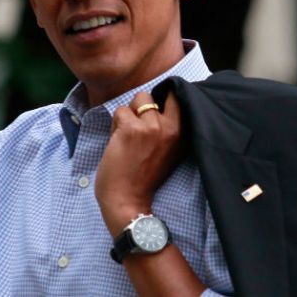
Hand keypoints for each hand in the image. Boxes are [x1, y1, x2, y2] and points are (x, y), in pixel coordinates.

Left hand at [95, 91, 182, 235]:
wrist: (128, 200)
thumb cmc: (144, 178)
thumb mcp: (167, 151)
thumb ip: (165, 128)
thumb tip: (154, 103)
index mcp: (181, 133)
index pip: (176, 96)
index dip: (161, 97)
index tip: (152, 109)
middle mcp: (170, 126)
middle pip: (149, 95)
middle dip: (139, 107)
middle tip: (136, 130)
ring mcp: (151, 126)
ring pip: (134, 101)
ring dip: (126, 116)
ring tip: (126, 137)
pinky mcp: (131, 129)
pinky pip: (118, 112)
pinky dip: (114, 125)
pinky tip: (118, 142)